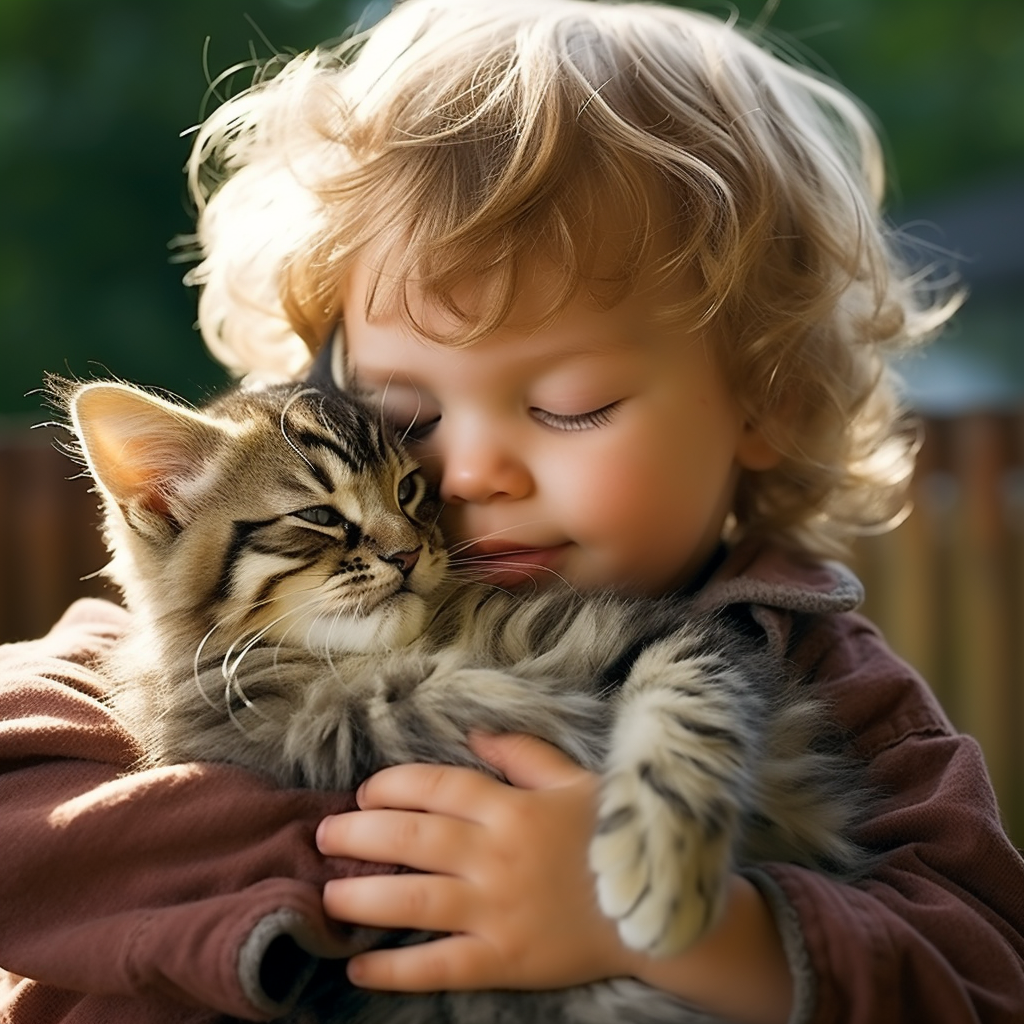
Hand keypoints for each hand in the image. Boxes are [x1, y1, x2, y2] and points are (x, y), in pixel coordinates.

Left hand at [316, 733, 631, 990]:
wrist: (657, 913)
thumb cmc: (611, 840)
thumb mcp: (575, 781)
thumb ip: (524, 753)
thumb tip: (474, 733)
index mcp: (512, 807)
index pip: (436, 786)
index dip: (391, 786)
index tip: (363, 793)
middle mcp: (496, 854)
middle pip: (411, 838)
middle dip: (358, 834)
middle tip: (323, 837)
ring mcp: (497, 909)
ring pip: (413, 899)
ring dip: (361, 896)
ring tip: (327, 894)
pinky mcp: (503, 959)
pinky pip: (438, 966)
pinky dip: (394, 969)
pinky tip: (358, 967)